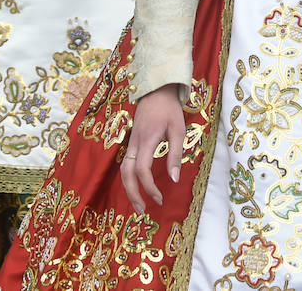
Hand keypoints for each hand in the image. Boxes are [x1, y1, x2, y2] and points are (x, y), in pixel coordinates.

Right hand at [121, 85, 184, 212]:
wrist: (155, 91)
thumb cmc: (169, 110)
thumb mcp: (178, 130)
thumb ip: (176, 155)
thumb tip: (174, 180)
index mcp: (147, 140)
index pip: (142, 170)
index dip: (149, 187)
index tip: (159, 198)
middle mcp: (135, 144)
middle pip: (126, 174)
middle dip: (132, 194)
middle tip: (142, 211)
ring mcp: (131, 143)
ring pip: (123, 170)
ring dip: (129, 189)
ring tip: (138, 204)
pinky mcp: (132, 142)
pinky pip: (126, 164)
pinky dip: (129, 179)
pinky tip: (137, 188)